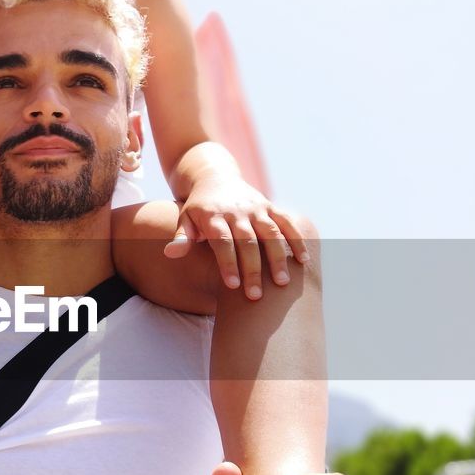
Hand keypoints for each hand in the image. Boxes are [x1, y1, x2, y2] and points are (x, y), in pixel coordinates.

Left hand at [164, 174, 309, 298]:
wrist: (214, 177)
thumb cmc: (197, 208)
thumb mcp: (185, 219)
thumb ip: (181, 237)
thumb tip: (170, 253)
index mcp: (214, 216)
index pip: (222, 241)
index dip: (228, 263)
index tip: (233, 286)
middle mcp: (237, 211)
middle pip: (248, 241)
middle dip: (253, 269)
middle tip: (256, 296)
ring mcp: (256, 208)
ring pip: (271, 233)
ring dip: (278, 258)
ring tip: (283, 283)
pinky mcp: (270, 207)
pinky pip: (287, 223)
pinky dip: (296, 240)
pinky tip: (303, 261)